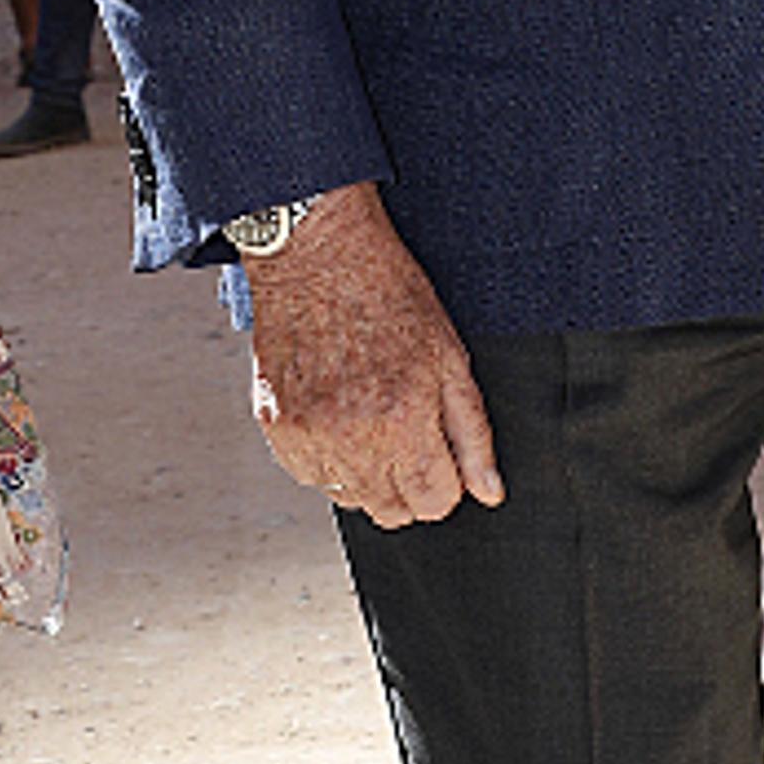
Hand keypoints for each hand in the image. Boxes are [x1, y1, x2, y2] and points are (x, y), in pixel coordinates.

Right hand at [241, 186, 502, 526]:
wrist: (316, 253)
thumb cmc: (389, 294)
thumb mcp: (449, 356)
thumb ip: (471, 433)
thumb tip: (488, 492)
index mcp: (402, 420)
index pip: (434, 503)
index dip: (445, 482)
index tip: (440, 452)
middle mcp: (352, 437)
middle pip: (391, 511)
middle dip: (409, 483)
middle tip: (407, 430)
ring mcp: (307, 434)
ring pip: (350, 497)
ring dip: (366, 472)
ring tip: (369, 414)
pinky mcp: (275, 426)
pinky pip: (309, 475)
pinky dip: (327, 457)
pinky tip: (336, 410)